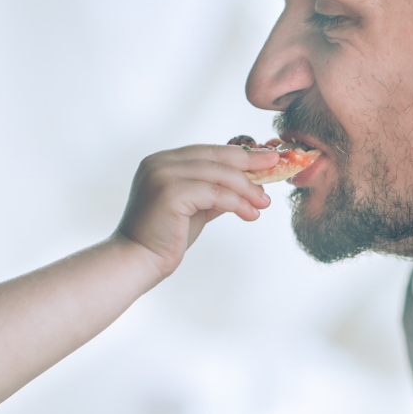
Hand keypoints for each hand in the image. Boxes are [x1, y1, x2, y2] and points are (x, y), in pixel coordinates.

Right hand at [117, 144, 278, 277]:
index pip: (208, 151)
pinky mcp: (170, 192)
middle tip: (276, 165)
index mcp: (162, 161)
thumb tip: (248, 185)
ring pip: (218, 174)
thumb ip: (215, 193)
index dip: (239, 154)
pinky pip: (214, 192)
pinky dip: (237, 202)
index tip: (266, 158)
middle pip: (215, 155)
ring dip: (247, 187)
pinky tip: (251, 214)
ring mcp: (163, 174)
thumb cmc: (164, 238)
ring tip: (264, 202)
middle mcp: (160, 162)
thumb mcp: (195, 209)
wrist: (136, 262)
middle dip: (249, 161)